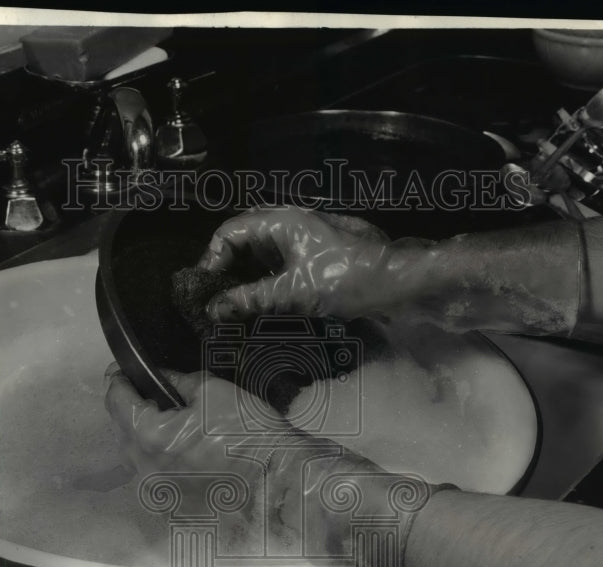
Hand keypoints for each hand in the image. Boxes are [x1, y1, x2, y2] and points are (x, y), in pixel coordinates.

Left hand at [104, 363, 289, 478]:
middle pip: (121, 430)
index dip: (117, 381)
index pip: (116, 402)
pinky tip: (177, 450)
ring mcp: (157, 491)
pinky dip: (156, 459)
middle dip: (129, 408)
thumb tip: (159, 376)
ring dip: (140, 435)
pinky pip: (151, 475)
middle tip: (145, 393)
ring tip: (163, 421)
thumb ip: (177, 381)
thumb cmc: (247, 434)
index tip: (121, 372)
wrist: (275, 479)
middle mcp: (144, 468)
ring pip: (134, 456)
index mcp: (150, 436)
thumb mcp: (212, 391)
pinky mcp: (170, 505)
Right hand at [199, 206, 419, 321]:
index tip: (205, 291)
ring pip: (261, 254)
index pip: (229, 232)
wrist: (397, 281)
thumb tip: (212, 310)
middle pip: (242, 241)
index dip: (211, 259)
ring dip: (246, 278)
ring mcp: (303, 237)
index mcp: (280, 220)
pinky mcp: (314, 253)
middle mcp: (288, 222)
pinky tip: (263, 304)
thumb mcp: (293, 292)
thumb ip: (249, 299)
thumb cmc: (345, 279)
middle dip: (226, 270)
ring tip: (235, 307)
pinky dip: (265, 282)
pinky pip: (279, 263)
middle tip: (216, 302)